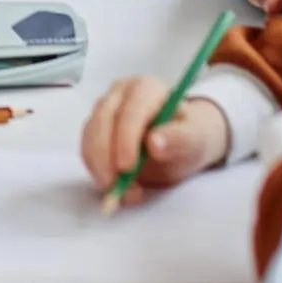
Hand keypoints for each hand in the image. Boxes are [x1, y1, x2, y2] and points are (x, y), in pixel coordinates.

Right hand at [81, 77, 230, 205]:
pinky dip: (96, 170)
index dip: (126, 138)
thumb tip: (155, 142)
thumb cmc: (190, 136)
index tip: (127, 168)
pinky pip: (87, 149)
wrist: (182, 144)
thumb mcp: (195, 140)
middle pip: (103, 119)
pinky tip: (114, 187)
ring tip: (123, 193)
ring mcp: (105, 109)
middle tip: (117, 187)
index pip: (131, 109)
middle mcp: (121, 93)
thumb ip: (179, 139)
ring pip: (90, 135)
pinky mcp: (95, 128)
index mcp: (147, 88)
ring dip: (100, 167)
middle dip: (106, 156)